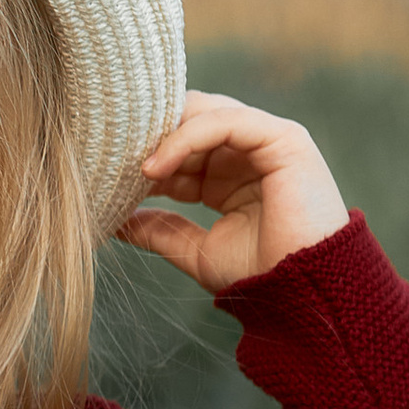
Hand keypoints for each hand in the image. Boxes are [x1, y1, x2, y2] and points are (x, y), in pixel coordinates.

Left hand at [117, 91, 350, 292]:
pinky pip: (224, 121)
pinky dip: (185, 138)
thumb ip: (160, 230)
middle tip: (108, 160)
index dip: (141, 155)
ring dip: (161, 135)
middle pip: (186, 121)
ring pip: (202, 112)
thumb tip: (113, 221)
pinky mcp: (284, 138)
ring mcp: (268, 140)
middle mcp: (248, 151)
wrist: (305, 296)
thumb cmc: (261, 276)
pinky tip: (156, 166)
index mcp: (229, 174)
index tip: (103, 174)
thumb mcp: (196, 250)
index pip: (177, 145)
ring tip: (132, 166)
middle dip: (148, 138)